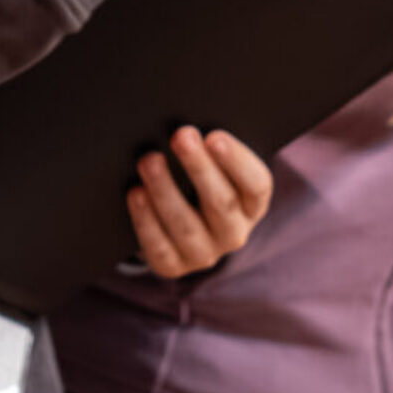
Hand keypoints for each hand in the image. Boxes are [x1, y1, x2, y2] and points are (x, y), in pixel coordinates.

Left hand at [127, 126, 273, 279]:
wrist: (178, 221)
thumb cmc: (199, 179)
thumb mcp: (214, 165)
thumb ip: (209, 149)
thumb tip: (188, 127)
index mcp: (253, 204)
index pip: (256, 185)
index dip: (237, 161)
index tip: (214, 136)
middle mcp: (235, 232)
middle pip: (221, 203)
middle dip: (200, 168)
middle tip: (181, 137)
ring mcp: (205, 253)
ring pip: (187, 226)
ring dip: (166, 191)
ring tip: (149, 160)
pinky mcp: (174, 265)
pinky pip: (160, 247)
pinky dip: (146, 219)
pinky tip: (135, 193)